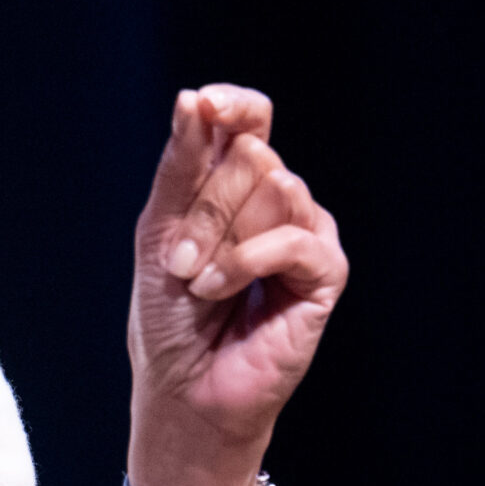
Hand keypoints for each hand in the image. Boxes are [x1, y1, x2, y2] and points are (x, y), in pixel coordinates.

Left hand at [127, 85, 349, 485]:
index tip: (203, 105)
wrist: (182, 385)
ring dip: (217, 239)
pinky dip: (243, 263)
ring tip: (199, 282)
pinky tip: (220, 291)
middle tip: (180, 262)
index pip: (251, 118)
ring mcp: (305, 233)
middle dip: (202, 208)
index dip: (233, 105)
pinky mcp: (324, 273)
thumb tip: (195, 99)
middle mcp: (278, 199)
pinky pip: (290, 237)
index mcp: (237, 182)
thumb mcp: (159, 229)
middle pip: (252, 154)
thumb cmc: (168, 314)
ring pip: (273, 186)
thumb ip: (181, 165)